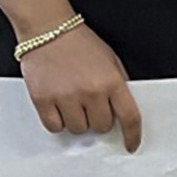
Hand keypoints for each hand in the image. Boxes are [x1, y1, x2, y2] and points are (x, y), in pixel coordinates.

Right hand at [20, 23, 142, 152]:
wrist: (49, 30)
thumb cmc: (80, 43)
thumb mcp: (110, 60)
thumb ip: (118, 84)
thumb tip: (123, 110)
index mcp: (112, 81)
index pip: (129, 116)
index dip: (133, 135)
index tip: (131, 146)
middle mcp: (91, 91)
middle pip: (102, 127)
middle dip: (99, 119)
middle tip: (91, 105)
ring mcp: (66, 97)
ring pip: (78, 130)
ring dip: (78, 121)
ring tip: (73, 101)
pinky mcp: (43, 100)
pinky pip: (55, 127)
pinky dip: (58, 121)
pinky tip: (59, 106)